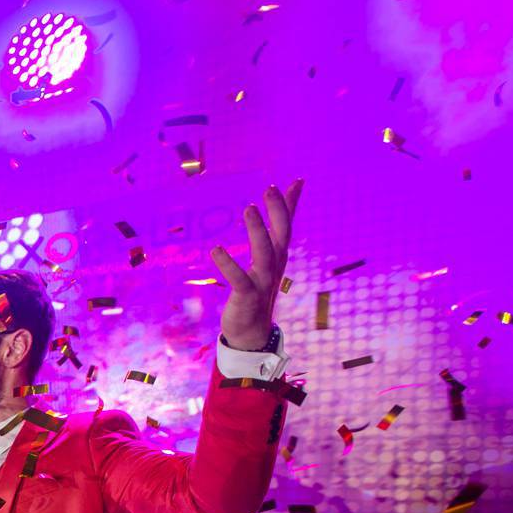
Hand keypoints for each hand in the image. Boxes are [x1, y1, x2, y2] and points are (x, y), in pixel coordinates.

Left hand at [210, 179, 302, 350]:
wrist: (251, 332)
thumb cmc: (257, 290)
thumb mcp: (267, 261)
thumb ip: (272, 237)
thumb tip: (276, 228)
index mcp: (278, 256)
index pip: (287, 226)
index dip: (290, 204)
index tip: (296, 180)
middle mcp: (274, 266)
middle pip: (281, 234)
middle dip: (278, 211)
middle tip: (270, 188)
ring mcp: (262, 281)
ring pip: (264, 253)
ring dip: (258, 231)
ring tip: (249, 208)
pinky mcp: (247, 296)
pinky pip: (239, 279)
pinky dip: (229, 265)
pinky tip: (216, 249)